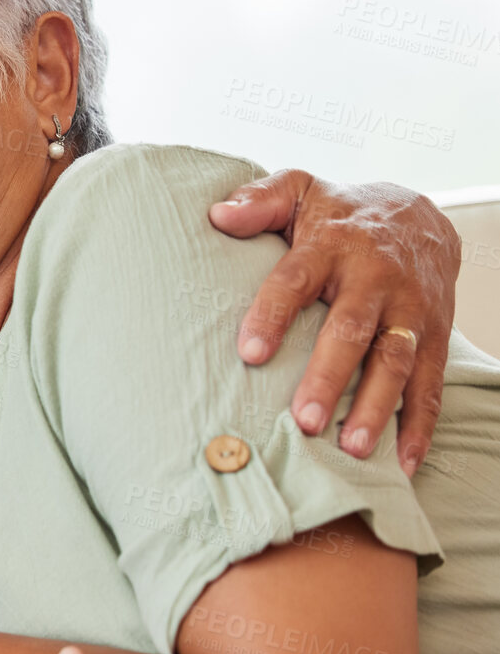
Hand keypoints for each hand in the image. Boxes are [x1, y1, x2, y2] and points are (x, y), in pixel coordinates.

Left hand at [209, 169, 459, 474]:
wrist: (419, 216)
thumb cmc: (338, 214)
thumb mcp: (299, 190)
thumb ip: (259, 201)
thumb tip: (218, 215)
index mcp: (332, 245)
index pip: (296, 279)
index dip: (273, 315)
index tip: (250, 354)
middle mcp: (375, 279)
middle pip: (351, 330)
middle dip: (329, 376)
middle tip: (303, 420)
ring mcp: (410, 311)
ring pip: (396, 362)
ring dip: (374, 407)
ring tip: (350, 449)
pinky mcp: (435, 335)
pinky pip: (431, 383)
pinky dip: (420, 425)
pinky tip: (403, 462)